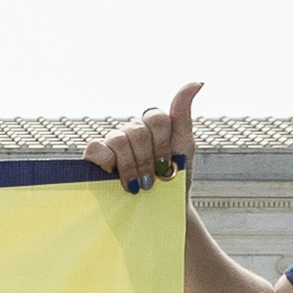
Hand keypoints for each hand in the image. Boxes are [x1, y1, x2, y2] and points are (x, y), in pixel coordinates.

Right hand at [84, 85, 201, 189]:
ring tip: (136, 186)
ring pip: (119, 139)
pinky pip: (96, 148)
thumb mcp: (185, 148)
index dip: (162, 144)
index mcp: (153, 124)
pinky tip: (113, 175)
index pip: (157, 118)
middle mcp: (132, 129)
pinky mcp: (96, 157)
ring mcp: (113, 142)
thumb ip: (185, 115)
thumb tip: (197, 82)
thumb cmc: (174, 179)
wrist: (160, 210)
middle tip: (152, 180)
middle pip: (138, 130)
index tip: (167, 166)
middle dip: (147, 160)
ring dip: (130, 166)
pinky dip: (106, 161)